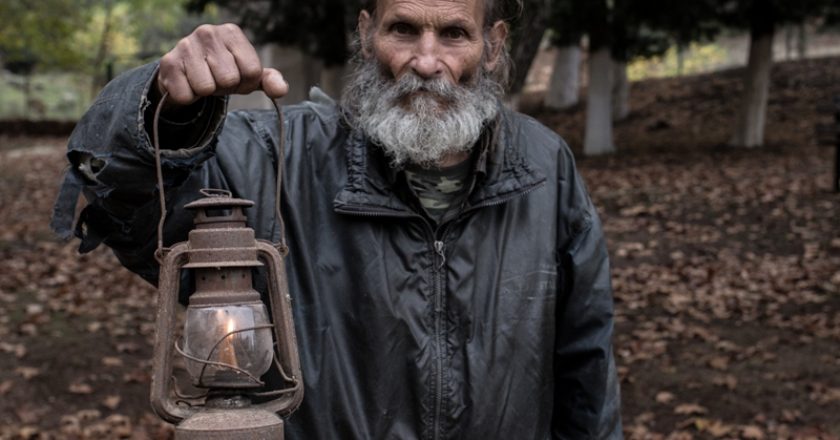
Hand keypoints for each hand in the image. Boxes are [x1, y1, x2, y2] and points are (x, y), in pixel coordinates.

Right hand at [155, 23, 287, 105]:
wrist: (186, 72)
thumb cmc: (223, 71)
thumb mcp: (249, 75)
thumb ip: (269, 80)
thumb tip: (280, 90)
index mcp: (233, 33)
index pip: (252, 71)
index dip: (246, 83)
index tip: (236, 77)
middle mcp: (208, 32)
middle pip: (229, 80)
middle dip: (225, 87)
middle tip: (216, 79)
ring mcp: (186, 45)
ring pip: (206, 88)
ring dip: (205, 92)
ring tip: (202, 80)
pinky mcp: (168, 63)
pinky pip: (185, 96)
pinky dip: (188, 97)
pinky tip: (186, 83)